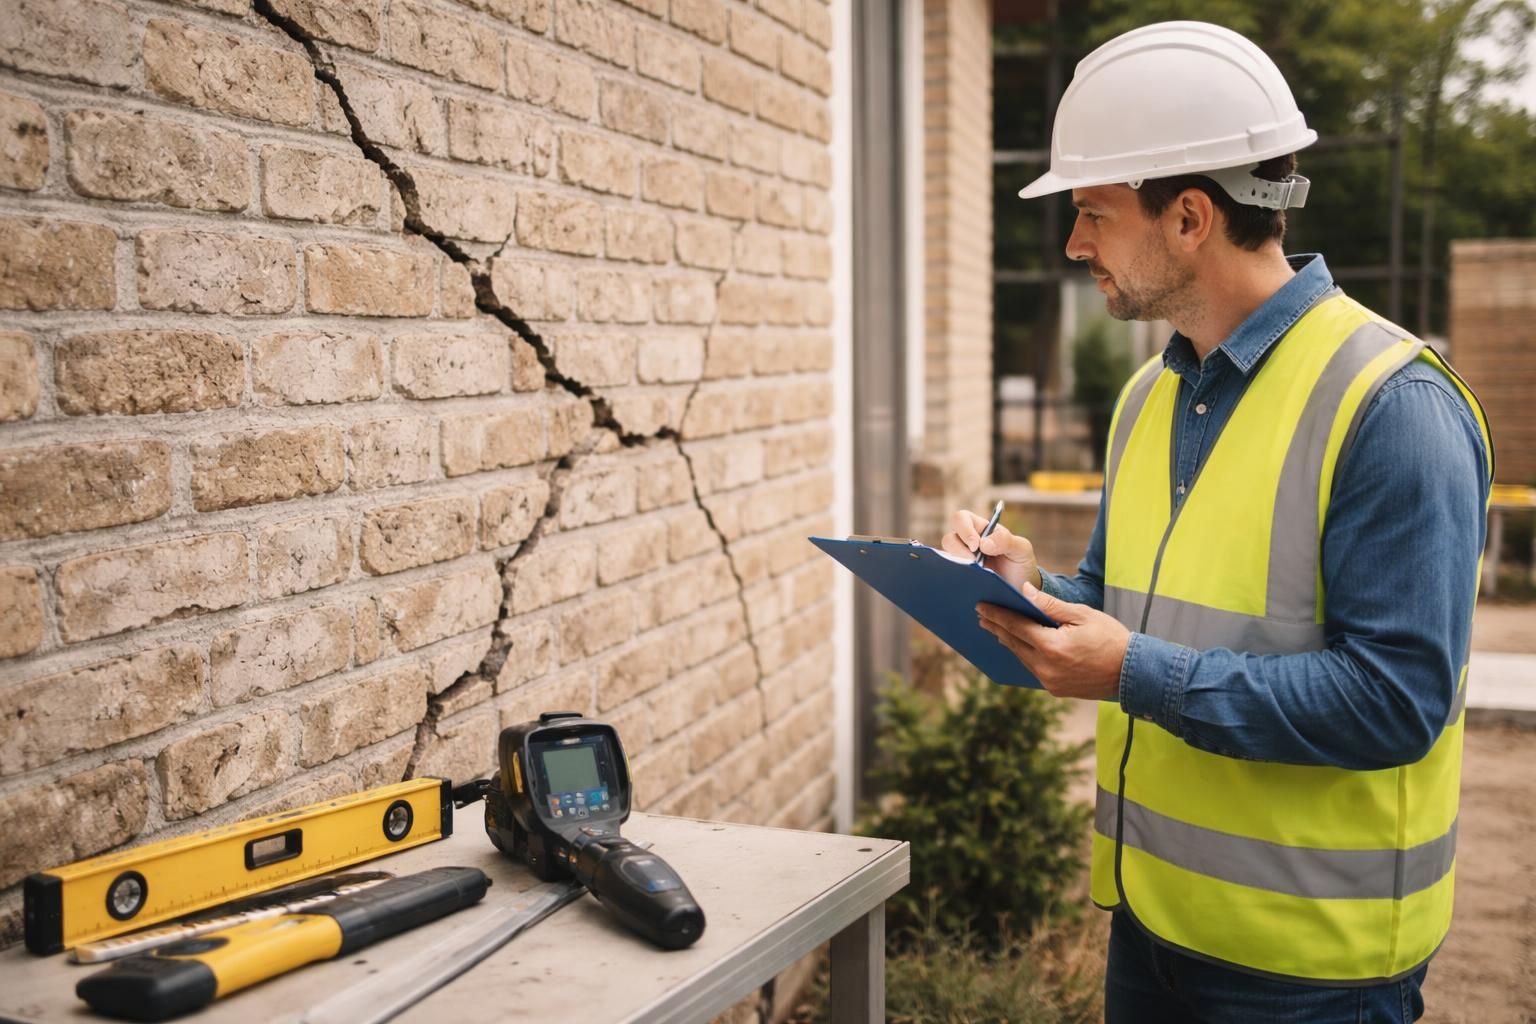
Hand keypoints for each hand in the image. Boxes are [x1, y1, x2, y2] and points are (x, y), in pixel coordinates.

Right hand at [941, 508, 1040, 591]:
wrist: (1020, 588)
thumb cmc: (1020, 564)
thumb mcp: (1021, 549)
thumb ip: (1006, 540)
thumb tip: (983, 543)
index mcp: (980, 529)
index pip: (961, 518)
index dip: (964, 529)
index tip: (976, 545)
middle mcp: (967, 543)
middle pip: (949, 538)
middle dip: (958, 549)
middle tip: (974, 562)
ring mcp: (962, 561)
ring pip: (945, 557)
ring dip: (957, 563)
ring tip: (975, 573)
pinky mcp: (960, 576)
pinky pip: (949, 574)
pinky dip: (955, 576)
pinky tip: (969, 582)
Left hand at [977, 581, 1129, 700]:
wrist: (1133, 673)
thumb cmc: (1111, 638)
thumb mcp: (1083, 615)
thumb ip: (1050, 606)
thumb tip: (1024, 592)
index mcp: (1052, 647)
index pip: (1016, 627)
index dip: (997, 615)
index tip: (981, 607)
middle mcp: (1046, 668)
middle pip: (1014, 644)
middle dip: (997, 628)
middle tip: (982, 616)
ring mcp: (1050, 682)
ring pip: (1022, 658)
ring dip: (1009, 642)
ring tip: (996, 629)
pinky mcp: (1056, 690)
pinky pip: (1033, 669)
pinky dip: (1025, 655)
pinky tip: (1019, 646)